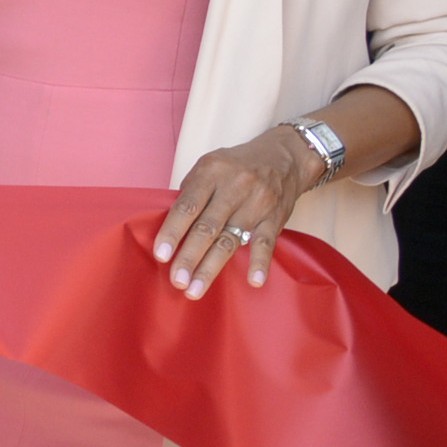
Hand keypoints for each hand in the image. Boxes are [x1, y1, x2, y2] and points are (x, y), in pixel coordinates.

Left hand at [151, 125, 323, 296]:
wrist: (285, 156)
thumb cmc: (237, 165)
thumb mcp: (209, 166)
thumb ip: (190, 193)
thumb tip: (170, 226)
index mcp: (211, 172)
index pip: (187, 206)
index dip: (172, 231)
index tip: (160, 254)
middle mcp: (234, 188)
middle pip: (207, 227)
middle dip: (189, 257)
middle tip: (176, 281)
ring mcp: (256, 204)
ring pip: (230, 240)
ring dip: (211, 268)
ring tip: (195, 290)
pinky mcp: (275, 218)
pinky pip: (266, 243)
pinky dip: (260, 263)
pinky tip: (254, 281)